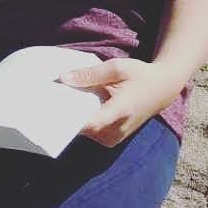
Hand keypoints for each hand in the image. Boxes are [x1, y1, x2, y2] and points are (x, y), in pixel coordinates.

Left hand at [55, 57, 180, 147]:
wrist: (162, 89)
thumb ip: (90, 74)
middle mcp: (117, 130)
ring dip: (73, 118)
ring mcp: (114, 138)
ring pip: (85, 132)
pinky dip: (82, 121)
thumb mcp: (117, 68)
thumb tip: (63, 78)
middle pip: (82, 128)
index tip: (48, 114)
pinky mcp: (111, 140)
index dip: (68, 120)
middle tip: (44, 101)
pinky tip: (75, 107)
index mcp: (120, 110)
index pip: (89, 122)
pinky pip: (91, 133)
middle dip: (65, 115)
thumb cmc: (140, 75)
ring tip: (57, 102)